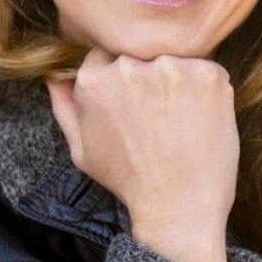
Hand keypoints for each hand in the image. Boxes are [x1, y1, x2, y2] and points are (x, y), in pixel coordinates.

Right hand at [47, 48, 238, 261]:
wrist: (179, 207)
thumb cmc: (129, 180)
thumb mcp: (83, 151)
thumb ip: (66, 108)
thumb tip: (53, 77)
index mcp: (94, 79)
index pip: (109, 55)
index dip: (125, 80)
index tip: (137, 102)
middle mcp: (130, 67)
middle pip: (143, 55)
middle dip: (152, 78)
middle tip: (161, 117)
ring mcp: (171, 68)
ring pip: (176, 61)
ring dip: (180, 83)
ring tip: (181, 122)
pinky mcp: (208, 75)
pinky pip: (207, 71)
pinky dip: (207, 91)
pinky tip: (201, 121)